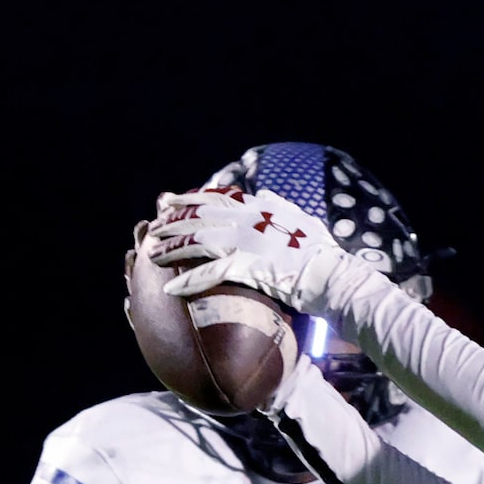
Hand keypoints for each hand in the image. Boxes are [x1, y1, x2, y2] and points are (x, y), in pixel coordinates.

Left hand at [142, 186, 351, 315]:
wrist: (331, 274)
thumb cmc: (321, 252)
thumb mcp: (302, 219)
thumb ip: (280, 205)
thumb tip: (265, 194)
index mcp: (259, 208)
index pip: (216, 198)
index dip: (190, 198)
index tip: (171, 200)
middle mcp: (247, 220)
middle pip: (199, 217)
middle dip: (173, 221)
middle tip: (153, 226)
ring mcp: (245, 242)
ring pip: (197, 241)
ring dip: (172, 248)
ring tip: (152, 254)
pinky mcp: (246, 267)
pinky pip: (209, 274)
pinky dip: (188, 281)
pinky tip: (169, 289)